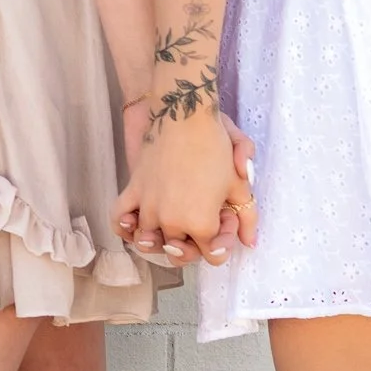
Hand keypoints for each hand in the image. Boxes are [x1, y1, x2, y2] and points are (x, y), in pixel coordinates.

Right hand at [112, 109, 246, 266]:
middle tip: (203, 217)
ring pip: (150, 241)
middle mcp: (172, 221)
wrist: (183, 116)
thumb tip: (250, 242)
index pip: (212, 254)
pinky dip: (125, 227)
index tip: (224, 220)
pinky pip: (120, 218)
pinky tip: (136, 226)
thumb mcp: (239, 184)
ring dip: (163, 239)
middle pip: (180, 252)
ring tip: (173, 225)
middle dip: (195, 243)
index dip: (222, 241)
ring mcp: (149, 208)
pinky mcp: (133, 191)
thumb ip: (248, 218)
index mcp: (201, 223)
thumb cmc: (215, 148)